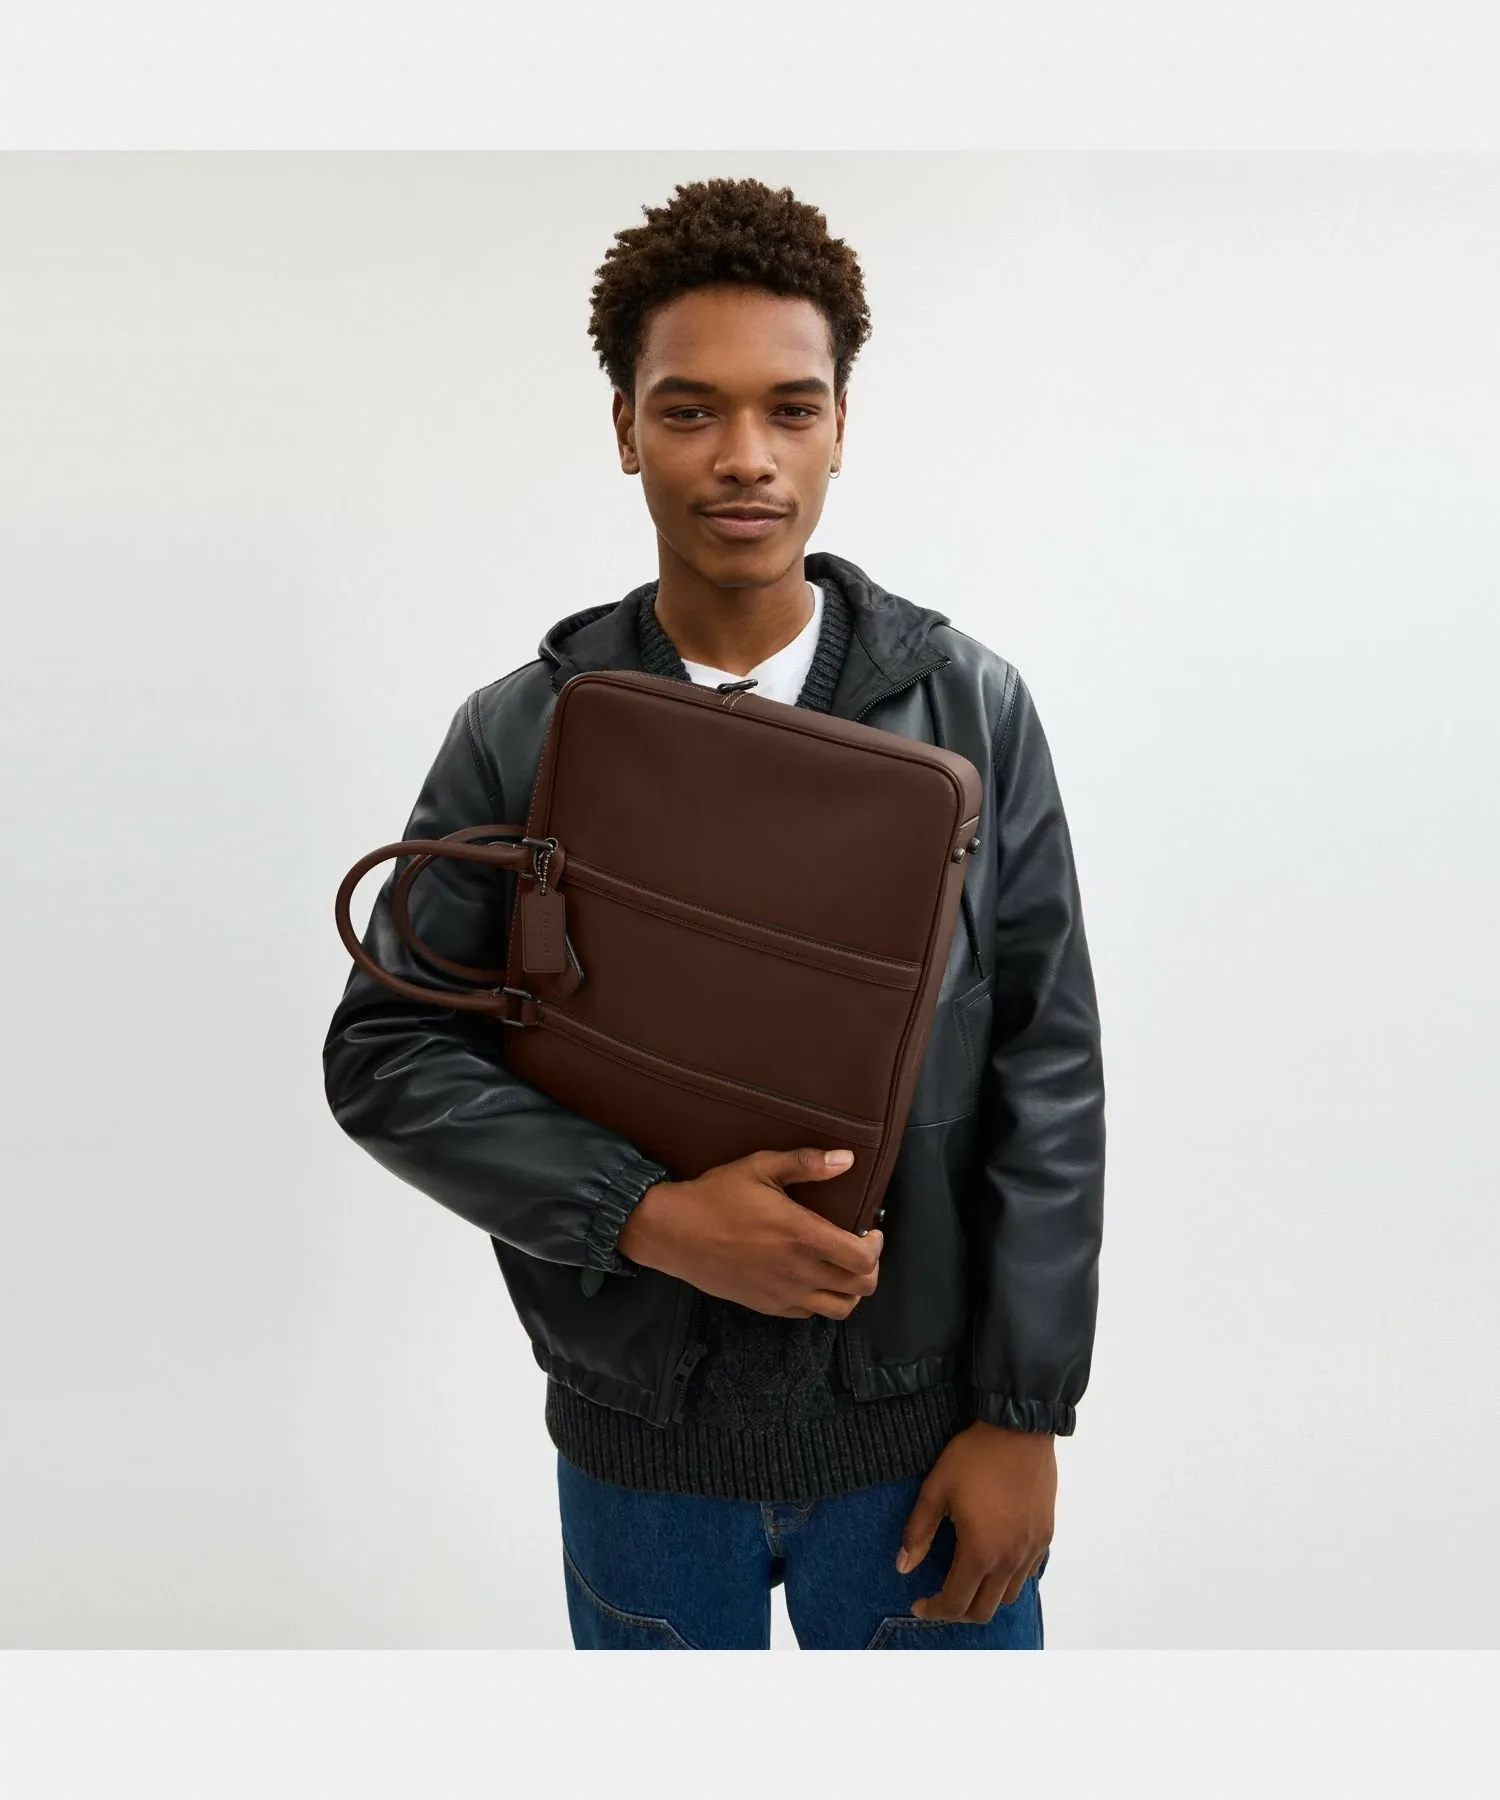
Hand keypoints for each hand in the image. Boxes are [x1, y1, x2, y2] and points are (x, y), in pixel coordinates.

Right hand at [617, 1146, 882, 1318]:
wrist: (673, 1232)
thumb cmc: (716, 1196)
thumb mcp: (760, 1168)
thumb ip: (806, 1163)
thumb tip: (847, 1159)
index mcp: (802, 1236)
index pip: (863, 1259)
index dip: (877, 1246)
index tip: (871, 1230)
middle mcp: (798, 1271)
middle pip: (861, 1288)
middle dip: (870, 1267)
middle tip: (860, 1246)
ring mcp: (783, 1294)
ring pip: (840, 1309)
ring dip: (851, 1290)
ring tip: (841, 1267)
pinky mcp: (767, 1305)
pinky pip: (810, 1313)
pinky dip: (821, 1298)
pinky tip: (811, 1276)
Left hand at [896, 1421, 1055, 1622]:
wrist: (1019, 1429)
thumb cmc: (974, 1458)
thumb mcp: (936, 1489)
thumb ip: (919, 1531)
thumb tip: (903, 1567)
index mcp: (981, 1552)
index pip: (956, 1603)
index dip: (934, 1610)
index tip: (918, 1604)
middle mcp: (1010, 1560)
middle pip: (985, 1610)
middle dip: (958, 1611)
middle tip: (939, 1597)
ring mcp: (1032, 1549)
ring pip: (1009, 1594)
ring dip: (985, 1596)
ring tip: (967, 1579)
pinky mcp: (1046, 1535)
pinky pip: (1027, 1572)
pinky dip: (1008, 1578)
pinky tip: (995, 1559)